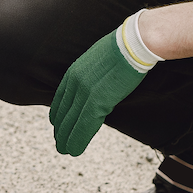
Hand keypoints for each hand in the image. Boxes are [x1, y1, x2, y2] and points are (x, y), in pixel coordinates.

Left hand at [48, 28, 149, 156]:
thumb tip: (97, 82)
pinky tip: (75, 149)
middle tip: (59, 142)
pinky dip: (78, 139)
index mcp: (75, 71)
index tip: (57, 124)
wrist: (134, 43)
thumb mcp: (99, 58)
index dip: (58, 114)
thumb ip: (92, 73)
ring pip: (71, 122)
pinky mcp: (98, 100)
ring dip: (67, 139)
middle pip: (63, 112)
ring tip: (65, 149)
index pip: (61, 98)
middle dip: (60, 129)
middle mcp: (75, 82)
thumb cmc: (124, 47)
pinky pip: (84, 125)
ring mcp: (85, 92)